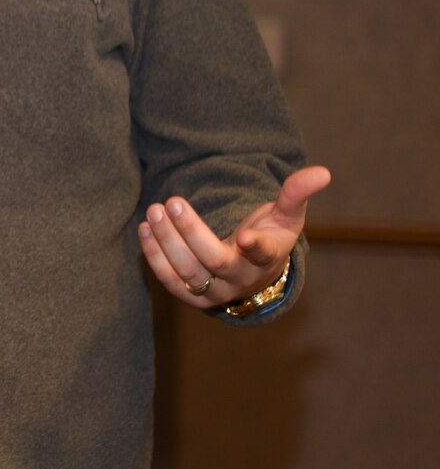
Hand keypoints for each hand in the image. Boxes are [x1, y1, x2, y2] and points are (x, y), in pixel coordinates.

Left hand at [138, 165, 331, 307]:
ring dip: (167, 242)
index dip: (256, 247)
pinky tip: (145, 229)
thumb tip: (323, 172)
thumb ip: (297, 193)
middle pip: (214, 261)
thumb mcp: (286, 216)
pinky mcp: (193, 297)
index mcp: (268, 259)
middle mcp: (241, 279)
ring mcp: (216, 291)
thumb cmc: (270, 236)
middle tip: (172, 202)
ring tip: (154, 211)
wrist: (252, 272)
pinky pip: (170, 281)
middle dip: (191, 232)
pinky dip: (154, 256)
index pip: (263, 255)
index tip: (246, 235)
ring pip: (188, 271)